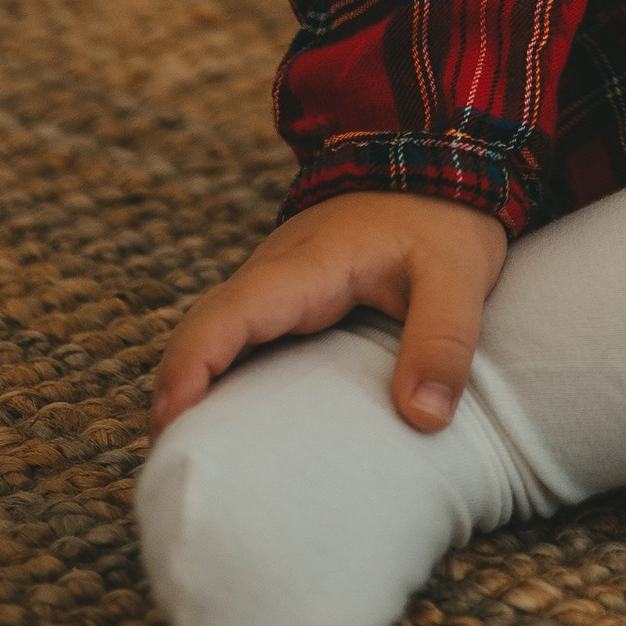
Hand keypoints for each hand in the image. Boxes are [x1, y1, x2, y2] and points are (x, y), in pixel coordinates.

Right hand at [149, 191, 508, 441]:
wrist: (438, 163)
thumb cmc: (443, 219)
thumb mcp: (457, 276)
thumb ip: (444, 342)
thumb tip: (425, 418)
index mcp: (308, 266)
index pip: (230, 313)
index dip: (192, 364)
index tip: (169, 419)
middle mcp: (275, 273)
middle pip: (203, 329)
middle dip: (176, 391)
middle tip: (170, 463)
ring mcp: (276, 283)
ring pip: (215, 333)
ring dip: (194, 386)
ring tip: (189, 459)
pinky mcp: (287, 296)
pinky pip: (239, 336)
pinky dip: (222, 376)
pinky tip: (229, 424)